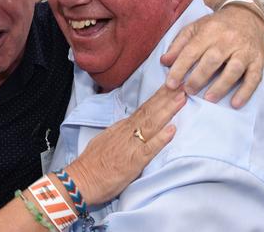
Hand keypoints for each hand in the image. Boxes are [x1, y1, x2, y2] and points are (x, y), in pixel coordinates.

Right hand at [66, 86, 185, 204]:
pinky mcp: (133, 162)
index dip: (158, 98)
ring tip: (181, 98)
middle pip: (149, 112)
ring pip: (151, 125)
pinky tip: (172, 130)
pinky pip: (149, 149)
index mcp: (121, 128)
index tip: (171, 87)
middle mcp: (126, 133)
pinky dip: (161, 139)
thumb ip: (119, 133)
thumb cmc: (91, 164)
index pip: (143, 110)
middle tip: (183, 84)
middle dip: (166, 97)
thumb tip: (129, 128)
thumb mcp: (105, 141)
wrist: (81, 179)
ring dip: (167, 111)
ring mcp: (130, 146)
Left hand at [161, 5, 263, 107]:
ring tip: (208, 99)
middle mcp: (228, 40)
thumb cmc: (216, 26)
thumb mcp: (194, 29)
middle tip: (188, 91)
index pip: (191, 51)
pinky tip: (235, 104)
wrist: (246, 16)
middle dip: (198, 78)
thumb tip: (164, 62)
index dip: (180, 68)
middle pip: (212, 60)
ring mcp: (245, 50)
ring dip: (221, 86)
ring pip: (234, 69)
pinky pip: (254, 77)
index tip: (170, 84)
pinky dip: (245, 92)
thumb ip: (179, 45)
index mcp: (209, 31)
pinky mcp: (259, 60)